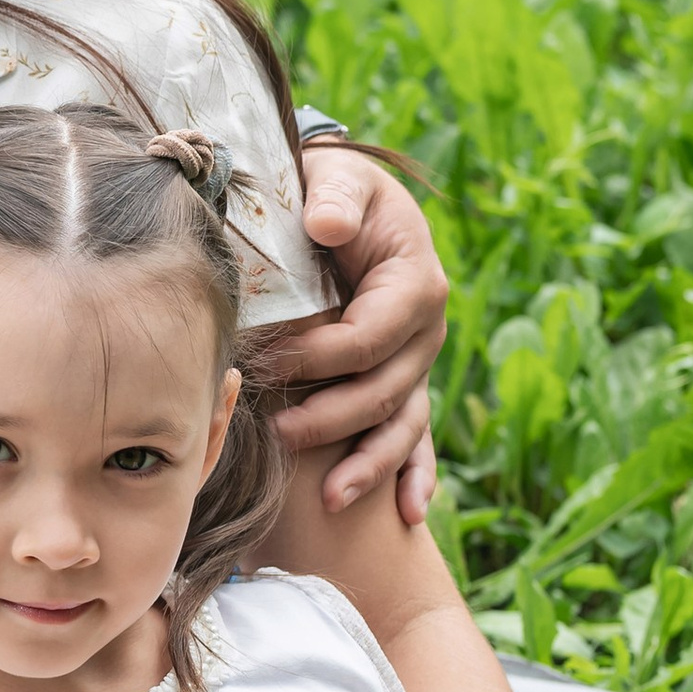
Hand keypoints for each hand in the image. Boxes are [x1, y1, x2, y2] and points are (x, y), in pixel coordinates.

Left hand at [263, 146, 447, 519]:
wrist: (344, 198)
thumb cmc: (333, 189)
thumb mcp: (337, 177)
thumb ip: (334, 197)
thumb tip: (328, 226)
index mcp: (416, 284)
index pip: (367, 337)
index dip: (318, 357)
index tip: (266, 361)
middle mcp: (426, 332)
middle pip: (382, 390)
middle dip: (331, 418)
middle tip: (276, 432)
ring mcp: (419, 363)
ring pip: (402, 424)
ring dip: (369, 465)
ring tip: (330, 498)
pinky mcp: (405, 382)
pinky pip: (416, 435)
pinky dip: (415, 475)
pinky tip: (408, 514)